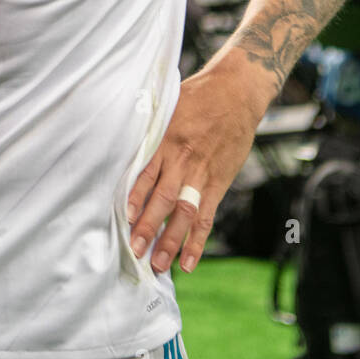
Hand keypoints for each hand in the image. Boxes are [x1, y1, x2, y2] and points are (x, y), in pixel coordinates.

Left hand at [127, 62, 266, 275]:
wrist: (236, 92)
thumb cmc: (197, 96)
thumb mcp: (167, 105)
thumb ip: (149, 128)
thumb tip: (123, 142)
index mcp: (165, 139)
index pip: (146, 173)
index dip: (135, 197)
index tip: (124, 217)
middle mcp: (182, 159)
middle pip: (162, 198)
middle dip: (147, 227)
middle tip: (134, 251)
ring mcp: (201, 174)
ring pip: (184, 213)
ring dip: (170, 241)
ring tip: (158, 265)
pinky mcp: (218, 183)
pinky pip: (207, 217)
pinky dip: (197, 241)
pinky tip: (188, 262)